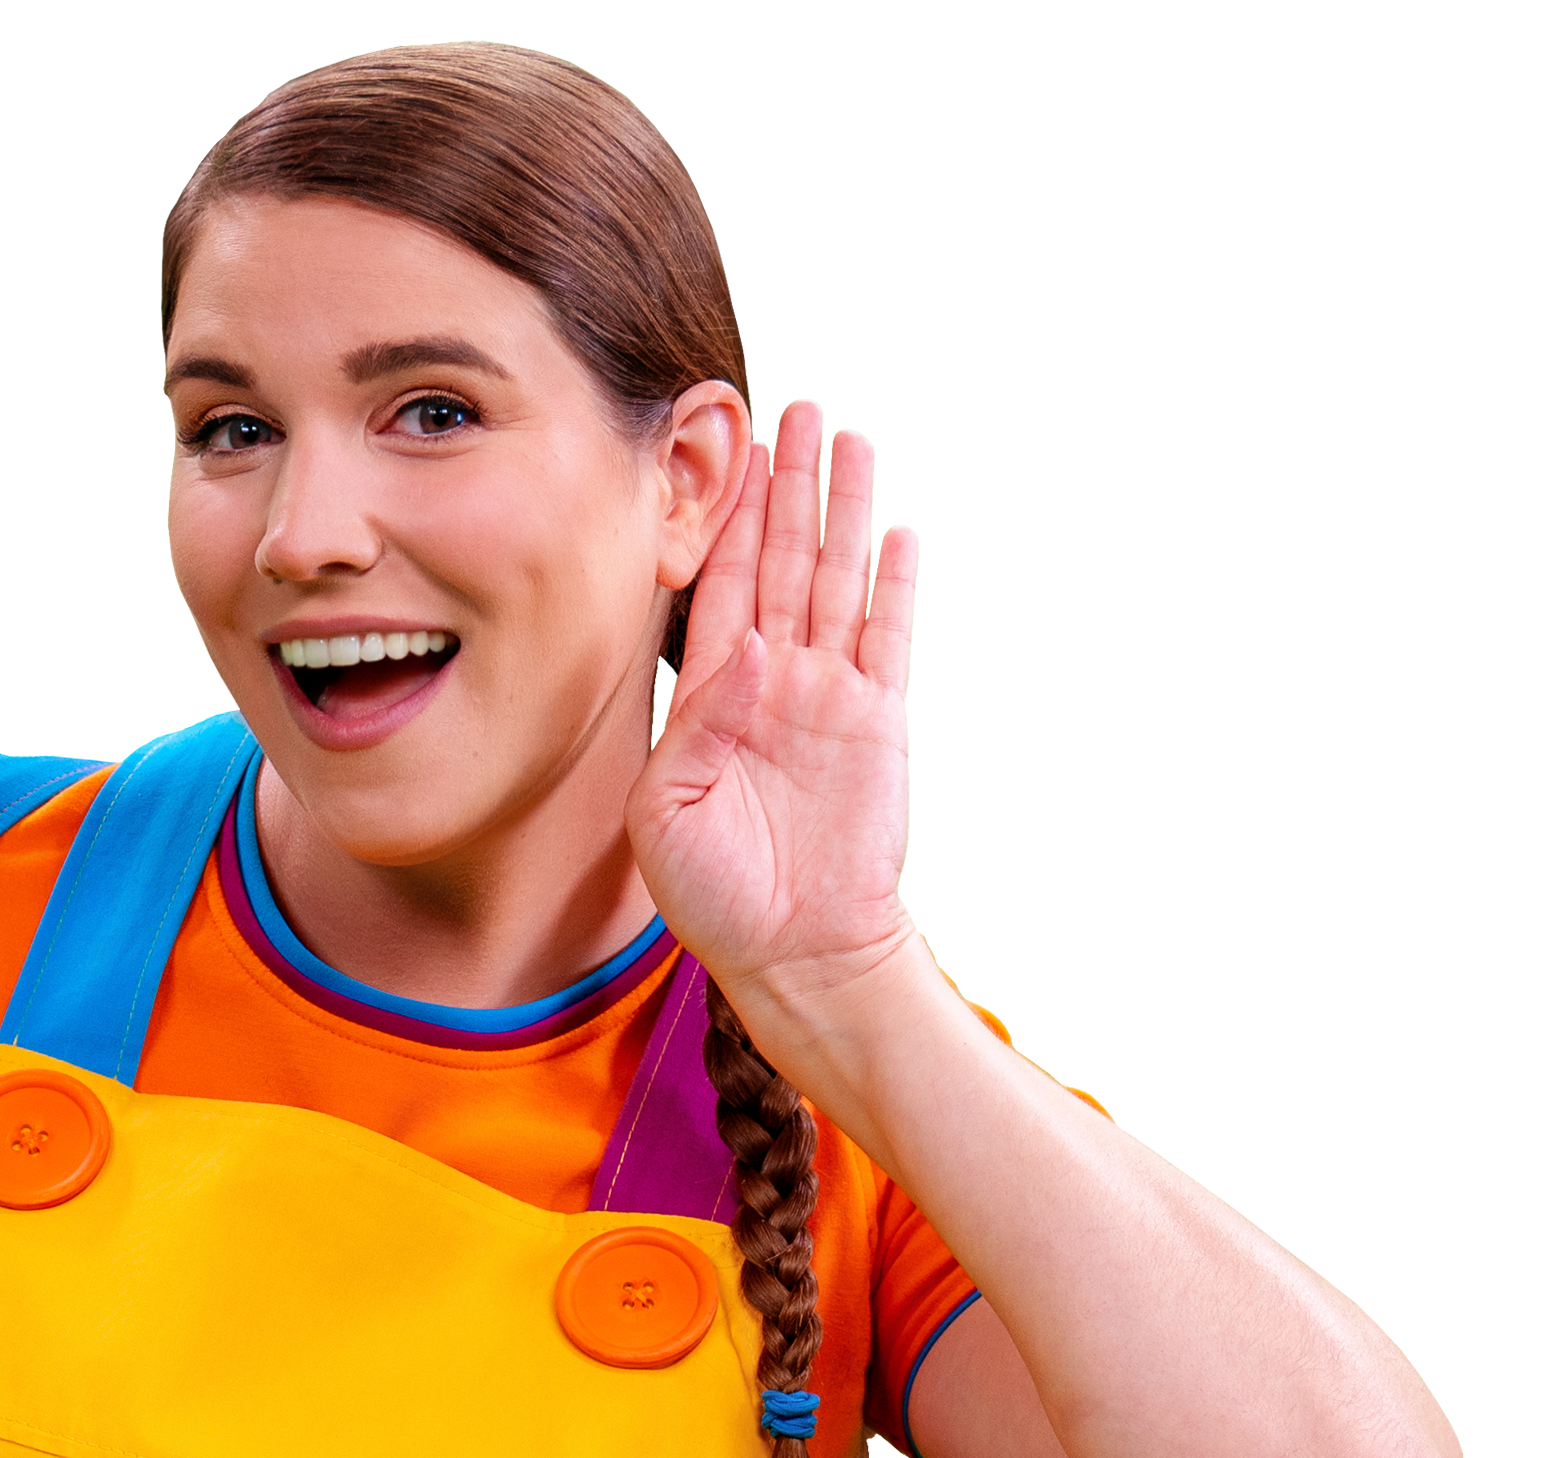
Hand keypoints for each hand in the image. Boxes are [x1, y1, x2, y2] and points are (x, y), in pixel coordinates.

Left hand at [626, 402, 918, 1023]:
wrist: (793, 952)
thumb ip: (691, 726)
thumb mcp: (665, 815)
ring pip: (835, 577)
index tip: (730, 450)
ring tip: (843, 432)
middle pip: (781, 558)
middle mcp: (772, 682)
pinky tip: (895, 525)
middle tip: (792, 402)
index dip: (728, 518)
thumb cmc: (716, 897)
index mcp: (710, 699)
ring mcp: (828, 696)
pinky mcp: (877, 720)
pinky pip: (887, 635)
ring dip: (838, 507)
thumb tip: (744, 652)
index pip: (718, 585)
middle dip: (785, 482)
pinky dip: (892, 581)